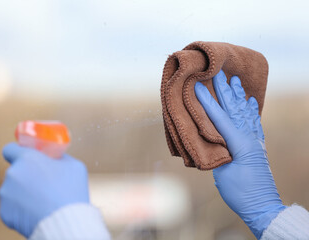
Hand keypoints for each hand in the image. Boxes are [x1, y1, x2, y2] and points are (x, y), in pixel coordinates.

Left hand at [0, 143, 88, 237]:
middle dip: (27, 176)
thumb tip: (56, 158)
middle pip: (15, 172)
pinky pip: (12, 206)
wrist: (64, 222)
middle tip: (43, 183)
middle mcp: (12, 174)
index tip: (26, 158)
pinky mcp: (5, 213)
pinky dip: (22, 209)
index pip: (10, 149)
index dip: (18, 153)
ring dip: (24, 193)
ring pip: (13, 190)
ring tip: (43, 201)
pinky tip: (37, 211)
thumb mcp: (74, 165)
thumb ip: (60, 158)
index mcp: (26, 159)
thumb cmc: (71, 192)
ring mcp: (6, 194)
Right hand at [194, 70, 285, 238]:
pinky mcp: (256, 146)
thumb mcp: (223, 172)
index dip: (207, 101)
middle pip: (234, 109)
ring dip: (239, 96)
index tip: (198, 86)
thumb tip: (210, 137)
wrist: (261, 206)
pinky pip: (254, 123)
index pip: (220, 117)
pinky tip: (251, 102)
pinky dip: (251, 111)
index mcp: (239, 142)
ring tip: (235, 81)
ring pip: (245, 113)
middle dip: (225, 91)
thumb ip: (217, 151)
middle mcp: (248, 137)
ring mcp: (254, 141)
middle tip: (218, 73)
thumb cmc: (240, 192)